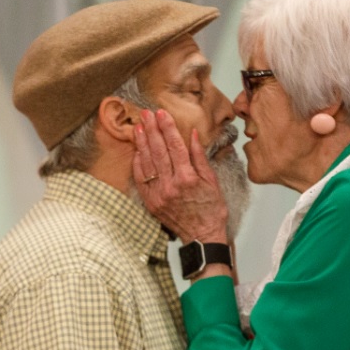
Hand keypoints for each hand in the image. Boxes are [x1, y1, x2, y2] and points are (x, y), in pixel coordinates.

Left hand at [133, 109, 228, 244]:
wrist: (202, 235)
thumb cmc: (211, 209)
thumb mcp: (212, 181)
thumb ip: (199, 157)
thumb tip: (193, 134)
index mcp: (187, 178)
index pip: (175, 146)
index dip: (168, 128)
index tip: (162, 113)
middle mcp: (170, 185)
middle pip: (158, 151)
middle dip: (152, 130)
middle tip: (146, 114)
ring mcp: (158, 195)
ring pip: (147, 163)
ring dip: (142, 143)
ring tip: (139, 127)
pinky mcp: (151, 202)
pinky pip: (141, 179)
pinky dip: (138, 163)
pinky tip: (137, 150)